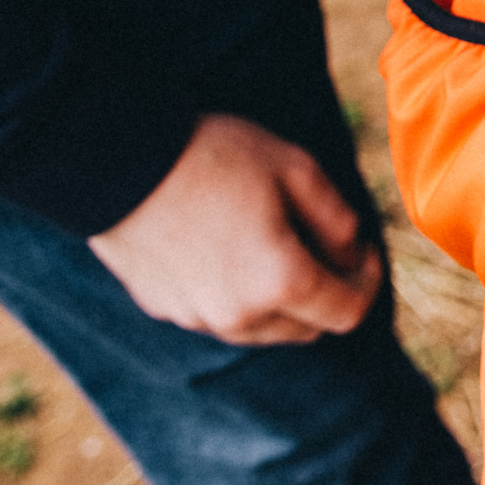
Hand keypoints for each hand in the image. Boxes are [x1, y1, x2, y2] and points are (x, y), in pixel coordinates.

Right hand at [88, 113, 382, 346]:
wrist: (116, 162)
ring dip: (282, 300)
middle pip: (307, 328)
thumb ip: (338, 217)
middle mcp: (240, 315)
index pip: (348, 313)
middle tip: (324, 245)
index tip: (365, 253)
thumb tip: (353, 252)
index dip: (367, 284)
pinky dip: (239, 296)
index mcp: (280, 281)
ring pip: (263, 329)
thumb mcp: (296, 168)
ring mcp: (198, 318)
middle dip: (327, 294)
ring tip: (275, 244)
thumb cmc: (213, 156)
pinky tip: (228, 249)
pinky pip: (220, 316)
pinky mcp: (165, 310)